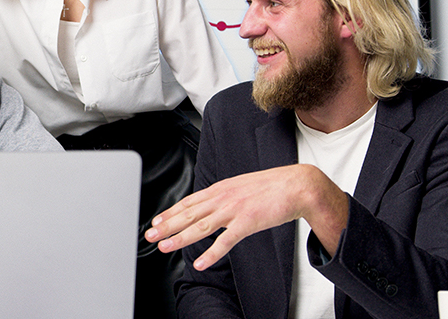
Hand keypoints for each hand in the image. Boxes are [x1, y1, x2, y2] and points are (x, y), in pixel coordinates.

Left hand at [144, 164, 348, 270]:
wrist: (297, 185)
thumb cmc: (271, 187)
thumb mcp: (240, 186)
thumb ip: (224, 196)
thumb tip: (210, 204)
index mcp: (220, 189)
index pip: (188, 202)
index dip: (170, 213)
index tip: (156, 222)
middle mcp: (222, 198)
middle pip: (188, 214)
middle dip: (167, 226)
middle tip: (150, 235)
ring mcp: (233, 210)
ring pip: (200, 227)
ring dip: (180, 238)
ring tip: (165, 247)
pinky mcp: (247, 222)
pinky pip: (225, 241)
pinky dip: (211, 253)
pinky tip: (200, 262)